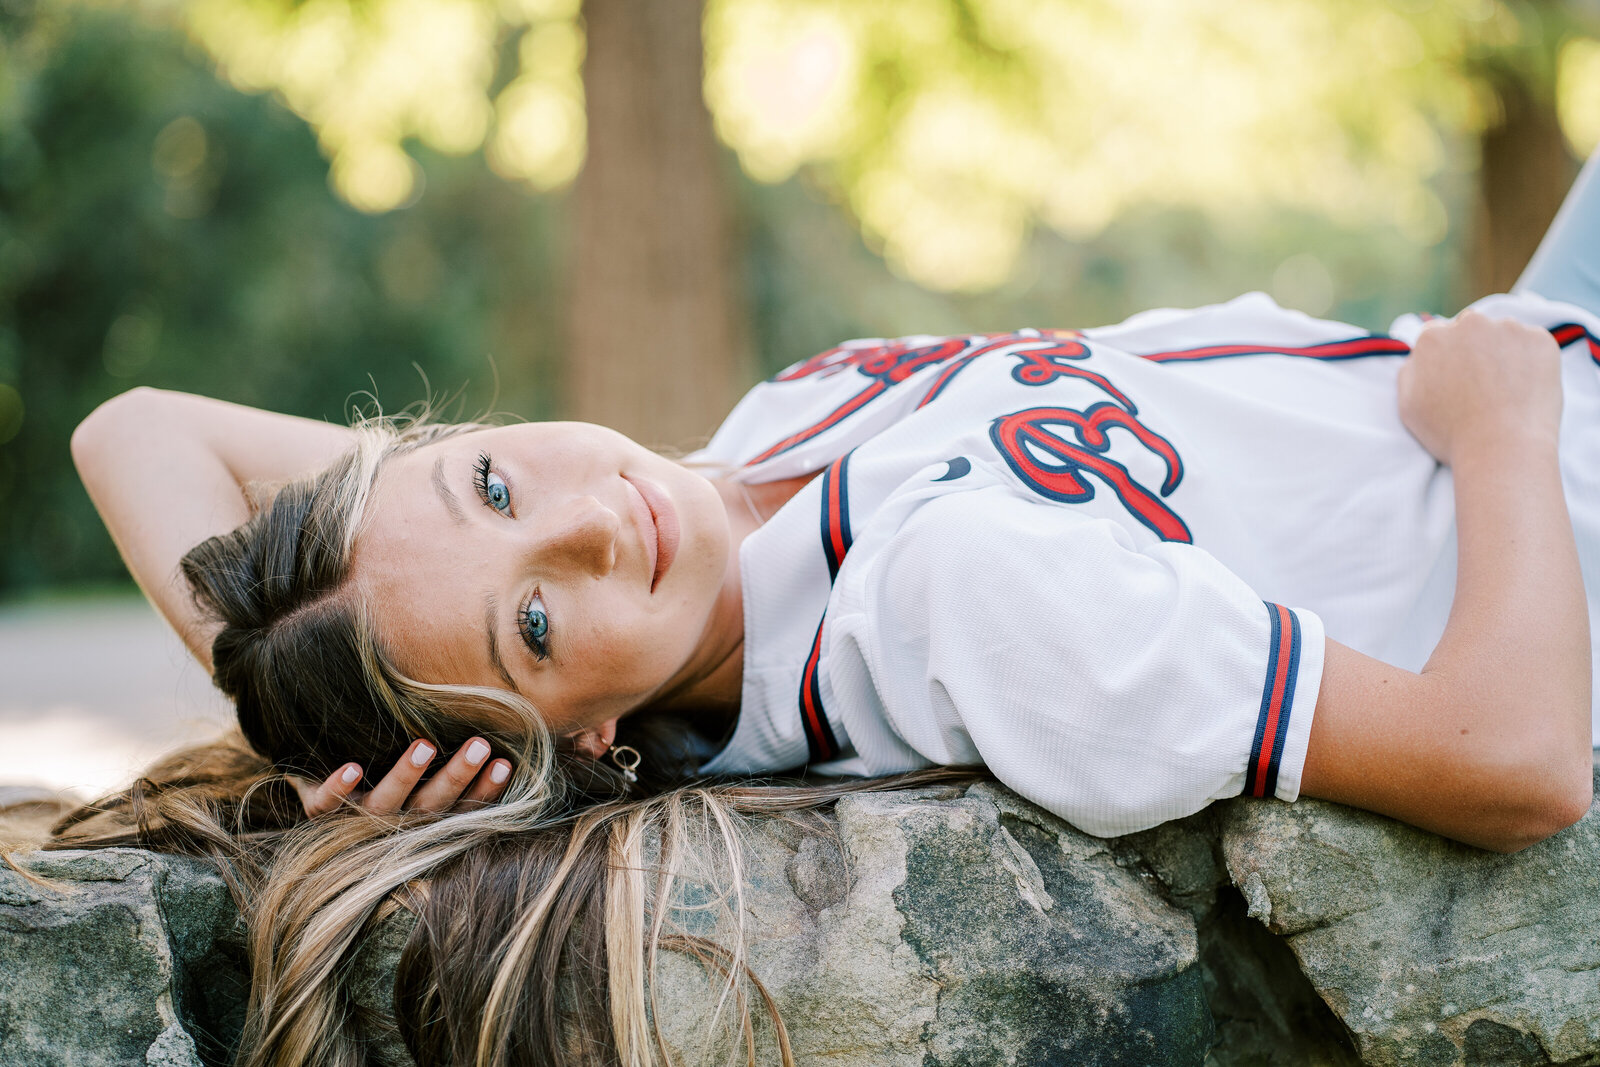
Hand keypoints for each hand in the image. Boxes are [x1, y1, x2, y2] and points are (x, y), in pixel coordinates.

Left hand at [293, 737, 511, 817]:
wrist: (316, 784)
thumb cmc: (379, 770)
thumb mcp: (416, 766)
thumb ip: (445, 752)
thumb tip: (498, 716)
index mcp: (421, 814)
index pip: (460, 806)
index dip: (484, 789)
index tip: (505, 763)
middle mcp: (394, 820)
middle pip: (429, 805)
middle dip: (455, 776)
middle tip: (479, 746)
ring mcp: (355, 817)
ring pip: (383, 804)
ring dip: (405, 775)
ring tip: (425, 745)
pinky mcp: (319, 807)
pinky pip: (326, 803)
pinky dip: (338, 787)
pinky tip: (352, 768)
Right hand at [1397, 310, 1562, 464]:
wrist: (1501, 449)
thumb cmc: (1451, 434)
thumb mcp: (1408, 406)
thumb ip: (1409, 372)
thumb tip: (1419, 356)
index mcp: (1432, 338)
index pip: (1438, 336)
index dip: (1447, 359)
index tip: (1456, 379)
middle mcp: (1469, 324)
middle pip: (1470, 329)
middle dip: (1473, 349)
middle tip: (1481, 385)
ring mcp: (1507, 329)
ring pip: (1503, 334)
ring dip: (1502, 352)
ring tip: (1504, 391)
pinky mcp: (1539, 339)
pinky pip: (1532, 344)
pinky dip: (1530, 361)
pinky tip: (1523, 389)